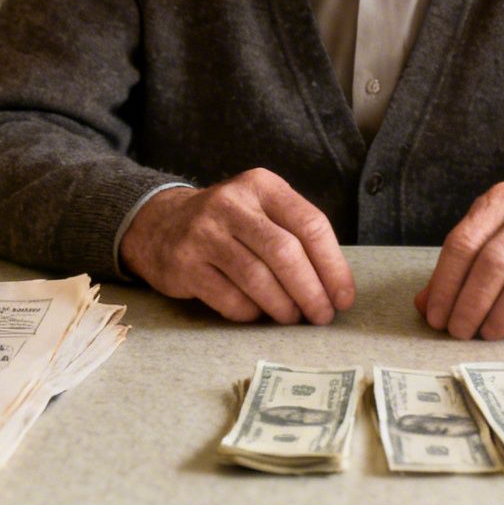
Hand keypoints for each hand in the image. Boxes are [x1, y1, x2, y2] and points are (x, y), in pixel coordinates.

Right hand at [119, 168, 355, 324]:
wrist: (159, 223)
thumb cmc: (228, 224)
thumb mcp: (261, 209)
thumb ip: (295, 235)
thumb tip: (335, 288)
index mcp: (262, 186)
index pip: (311, 224)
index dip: (333, 266)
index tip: (344, 297)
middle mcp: (232, 203)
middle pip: (285, 252)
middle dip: (311, 291)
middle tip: (322, 316)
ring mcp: (204, 232)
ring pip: (257, 278)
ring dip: (283, 306)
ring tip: (293, 318)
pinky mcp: (184, 263)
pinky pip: (229, 298)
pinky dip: (251, 313)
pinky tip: (258, 315)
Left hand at [414, 184, 503, 339]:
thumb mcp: (497, 236)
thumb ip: (462, 266)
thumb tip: (425, 305)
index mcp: (502, 200)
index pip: (463, 242)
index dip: (445, 284)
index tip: (436, 316)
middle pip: (493, 262)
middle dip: (470, 304)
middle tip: (459, 332)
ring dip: (501, 315)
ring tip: (487, 334)